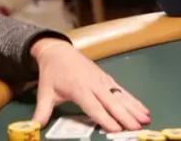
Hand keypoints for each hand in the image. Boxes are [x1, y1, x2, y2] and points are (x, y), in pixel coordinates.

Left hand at [31, 38, 149, 132]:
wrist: (59, 51)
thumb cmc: (52, 74)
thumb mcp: (44, 92)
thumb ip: (42, 111)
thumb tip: (34, 127)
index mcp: (79, 88)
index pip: (94, 106)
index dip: (105, 118)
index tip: (116, 129)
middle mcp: (94, 84)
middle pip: (112, 102)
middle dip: (126, 115)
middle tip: (137, 127)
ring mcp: (103, 80)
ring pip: (121, 96)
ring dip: (134, 107)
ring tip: (146, 119)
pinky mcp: (107, 79)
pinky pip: (123, 91)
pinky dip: (134, 100)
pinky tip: (143, 108)